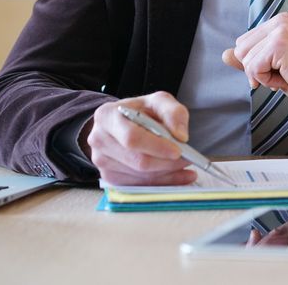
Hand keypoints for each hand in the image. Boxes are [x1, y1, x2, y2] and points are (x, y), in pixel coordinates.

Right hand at [81, 90, 197, 185]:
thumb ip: (173, 112)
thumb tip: (181, 135)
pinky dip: (161, 183)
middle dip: (167, 163)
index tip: (178, 151)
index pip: (132, 137)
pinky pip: (138, 186)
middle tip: (188, 159)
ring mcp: (101, 161)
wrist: (121, 123)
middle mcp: (99, 140)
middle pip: (137, 160)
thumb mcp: (158, 101)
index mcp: (107, 116)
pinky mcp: (108, 177)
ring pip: (140, 175)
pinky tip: (177, 176)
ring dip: (167, 173)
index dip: (156, 146)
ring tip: (185, 165)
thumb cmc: (139, 111)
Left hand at [222, 13, 287, 120]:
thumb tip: (224, 54)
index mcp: (280, 22)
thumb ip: (249, 60)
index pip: (244, 44)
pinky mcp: (279, 44)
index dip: (256, 64)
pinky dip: (266, 80)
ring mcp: (280, 30)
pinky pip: (253, 68)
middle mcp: (280, 20)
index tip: (281, 70)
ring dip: (262, 76)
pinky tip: (287, 78)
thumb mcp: (273, 68)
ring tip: (287, 75)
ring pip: (245, 59)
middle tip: (284, 74)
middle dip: (256, 70)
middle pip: (240, 50)